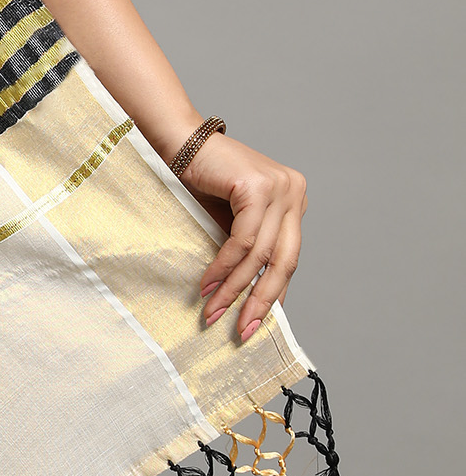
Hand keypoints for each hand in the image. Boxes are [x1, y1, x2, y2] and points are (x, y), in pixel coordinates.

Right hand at [177, 132, 307, 340]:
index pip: (289, 258)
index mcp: (293, 202)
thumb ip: (247, 251)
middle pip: (284, 260)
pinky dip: (224, 268)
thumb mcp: (232, 222)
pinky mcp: (258, 187)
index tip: (257, 324)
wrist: (181, 144)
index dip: (274, 294)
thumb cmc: (202, 184)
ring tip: (215, 312)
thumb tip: (249, 296)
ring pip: (261, 255)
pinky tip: (208, 286)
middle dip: (261, 301)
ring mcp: (280, 188)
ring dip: (234, 289)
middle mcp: (294, 193)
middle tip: (243, 331)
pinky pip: (242, 241)